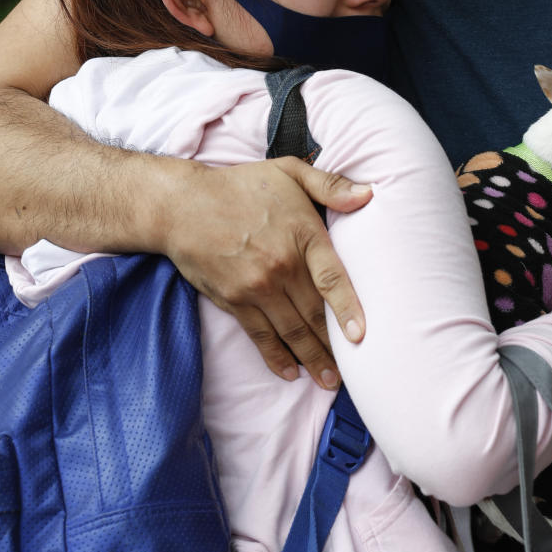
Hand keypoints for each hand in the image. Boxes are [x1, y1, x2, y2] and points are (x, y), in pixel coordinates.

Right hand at [164, 157, 372, 388]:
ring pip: (291, 331)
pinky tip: (290, 371)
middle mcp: (281, 265)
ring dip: (312, 359)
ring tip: (329, 380)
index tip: (361, 336)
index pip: (332, 278)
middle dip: (335, 347)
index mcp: (301, 234)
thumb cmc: (240, 185)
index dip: (348, 309)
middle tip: (355, 371)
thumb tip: (369, 195)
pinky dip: (276, 356)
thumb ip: (331, 185)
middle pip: (315, 313)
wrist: (183, 205)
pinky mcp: (233, 300)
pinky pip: (260, 335)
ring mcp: (256, 287)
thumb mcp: (288, 171)